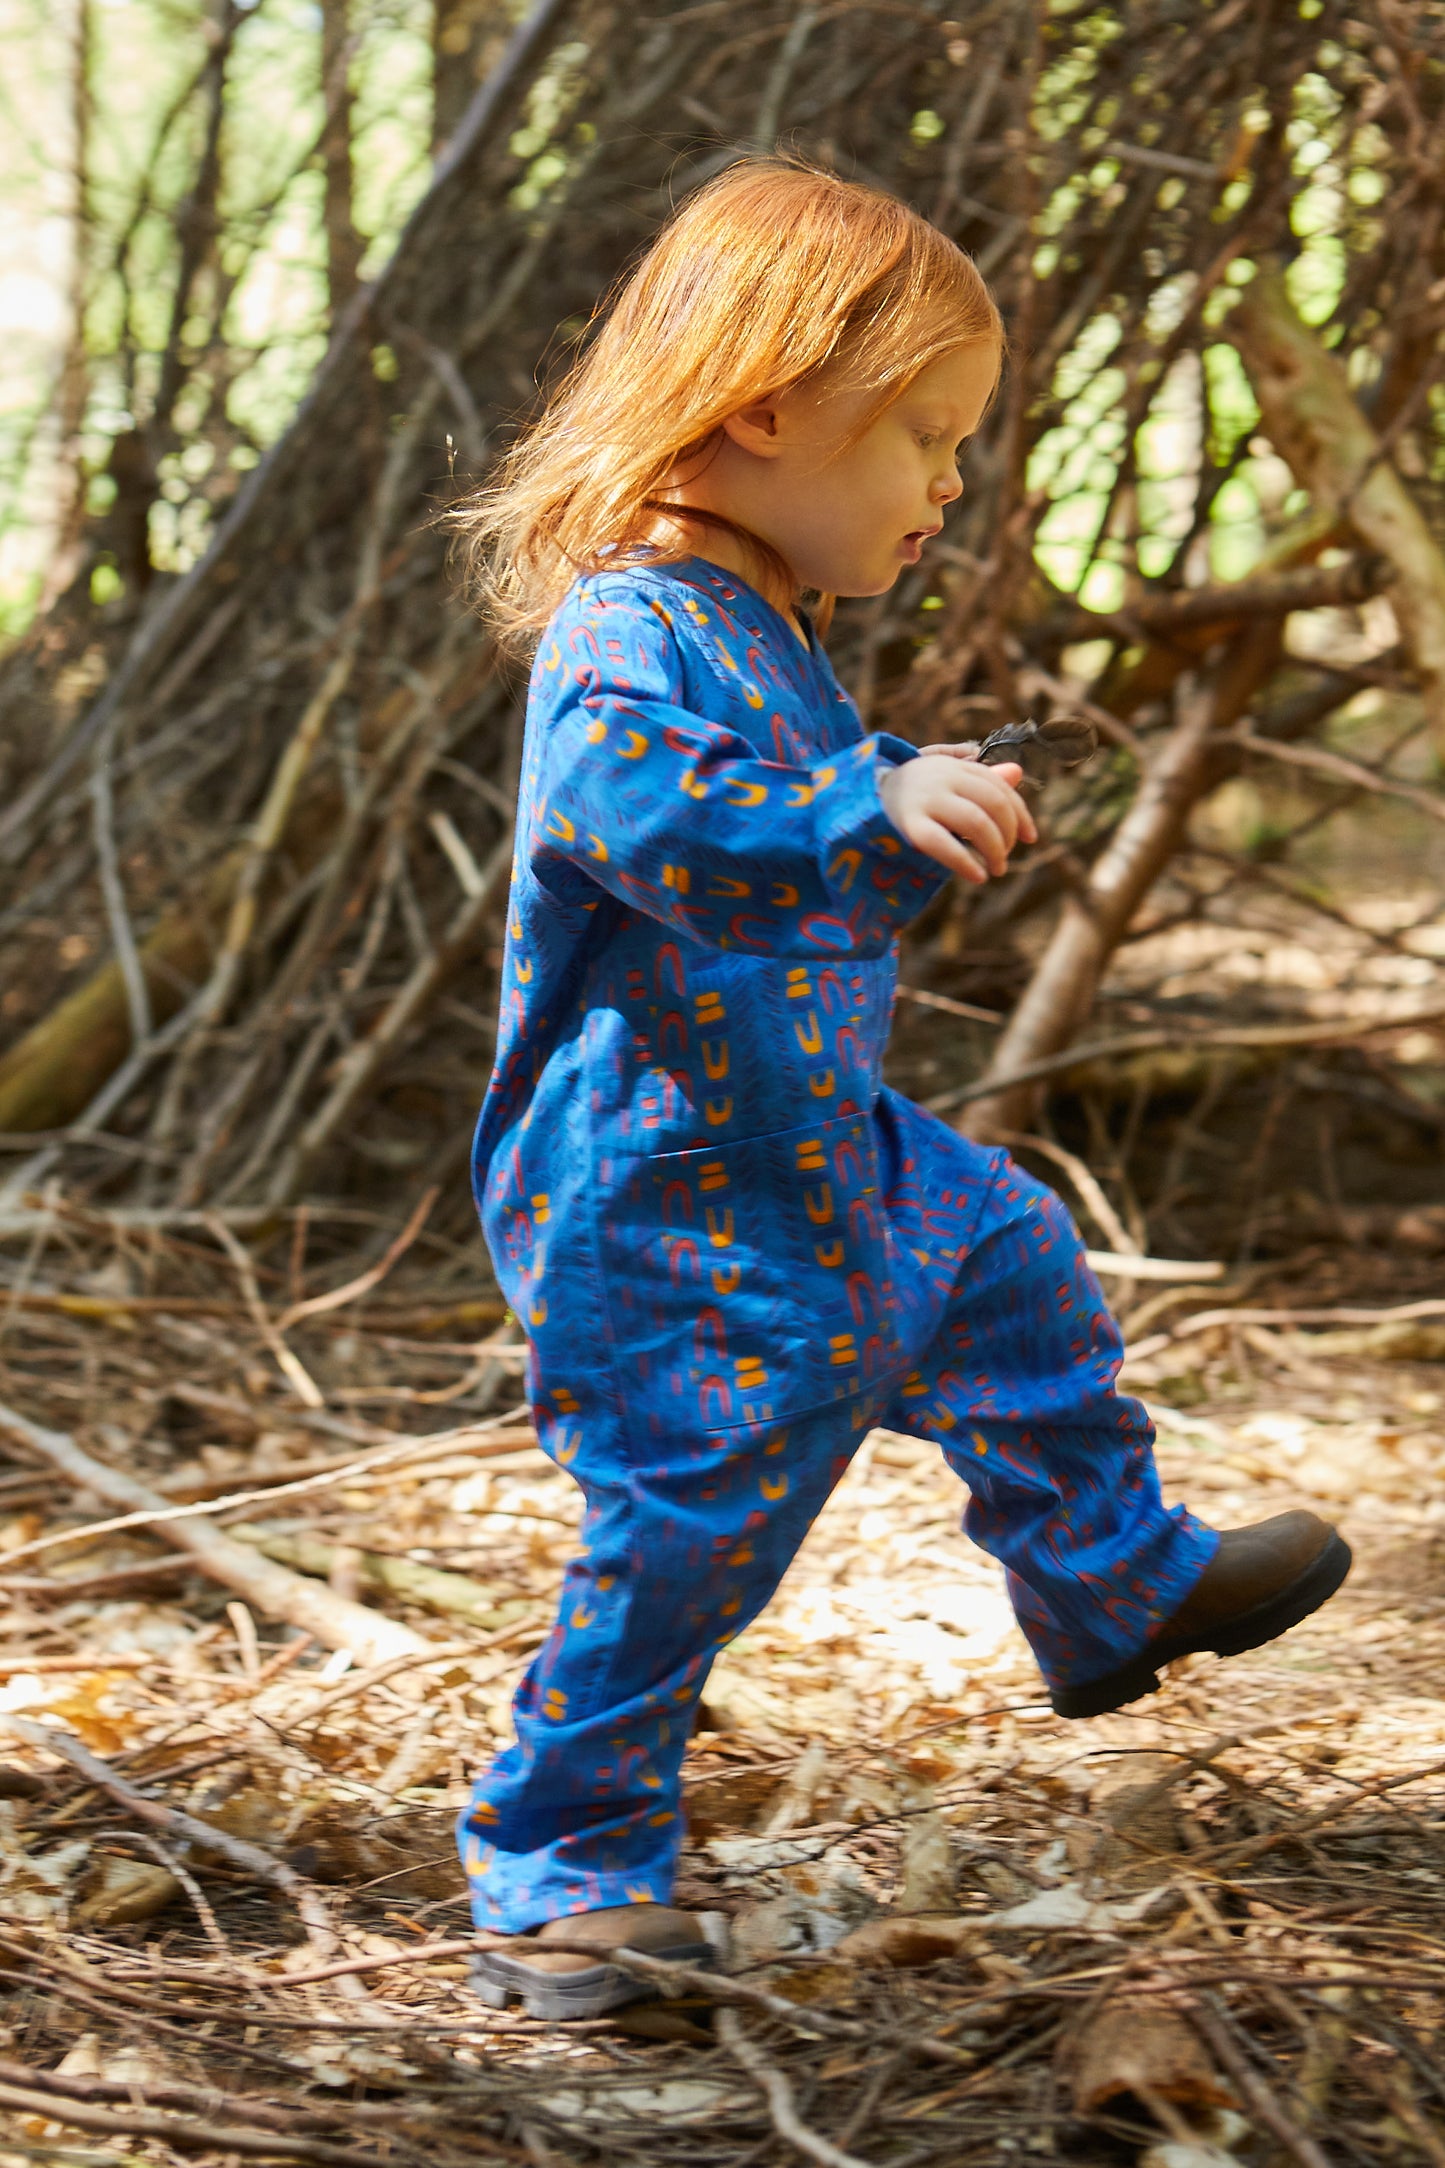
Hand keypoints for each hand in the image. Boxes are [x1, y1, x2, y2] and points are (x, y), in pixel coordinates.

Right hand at [877, 752, 1036, 882]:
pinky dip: (966, 863)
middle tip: (1006, 857)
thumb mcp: (941, 779)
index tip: (1032, 838)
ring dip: (994, 850)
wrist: (853, 802)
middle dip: (1008, 834)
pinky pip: (945, 844)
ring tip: (995, 870)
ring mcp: (924, 798)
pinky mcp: (907, 824)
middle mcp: (941, 776)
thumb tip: (1017, 771)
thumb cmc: (902, 795)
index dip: (1021, 813)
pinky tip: (977, 876)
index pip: (999, 786)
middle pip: (994, 803)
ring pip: (976, 822)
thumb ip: (978, 777)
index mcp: (952, 765)